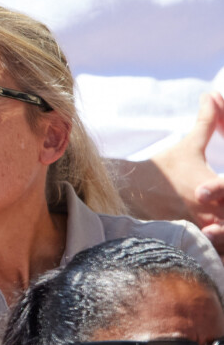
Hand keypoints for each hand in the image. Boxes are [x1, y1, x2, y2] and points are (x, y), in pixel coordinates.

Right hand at [150, 92, 223, 252]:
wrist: (130, 189)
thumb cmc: (162, 168)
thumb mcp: (186, 144)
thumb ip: (206, 122)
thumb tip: (211, 94)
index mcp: (210, 185)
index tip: (222, 188)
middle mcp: (206, 209)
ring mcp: (196, 227)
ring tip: (221, 221)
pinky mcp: (187, 238)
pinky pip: (212, 250)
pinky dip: (219, 245)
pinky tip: (218, 237)